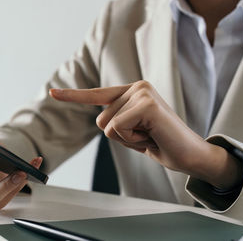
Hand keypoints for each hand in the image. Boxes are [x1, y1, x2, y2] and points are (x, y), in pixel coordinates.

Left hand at [50, 81, 242, 189]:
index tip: (52, 92)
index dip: (72, 96)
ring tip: (150, 136)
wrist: (190, 155)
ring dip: (127, 139)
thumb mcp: (132, 130)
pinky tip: (152, 136)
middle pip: (100, 119)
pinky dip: (132, 140)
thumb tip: (102, 120)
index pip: (96, 95)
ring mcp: (142, 93)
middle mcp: (137, 87)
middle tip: (145, 136)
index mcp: (132, 91)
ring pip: (107, 125)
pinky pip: (117, 129)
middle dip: (119, 136)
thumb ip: (116, 120)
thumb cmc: (160, 143)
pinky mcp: (147, 105)